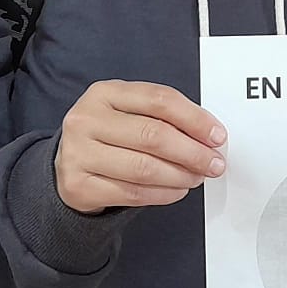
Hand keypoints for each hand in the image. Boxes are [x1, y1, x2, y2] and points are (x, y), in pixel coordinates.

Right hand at [54, 80, 225, 213]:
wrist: (69, 166)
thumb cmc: (110, 137)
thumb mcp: (131, 114)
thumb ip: (166, 118)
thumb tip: (209, 135)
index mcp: (105, 93)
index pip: (160, 100)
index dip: (195, 119)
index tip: (217, 135)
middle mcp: (86, 119)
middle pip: (154, 136)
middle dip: (193, 152)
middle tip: (214, 163)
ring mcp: (78, 153)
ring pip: (145, 168)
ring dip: (181, 176)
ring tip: (196, 177)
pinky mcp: (78, 185)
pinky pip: (134, 193)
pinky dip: (164, 194)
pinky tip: (177, 190)